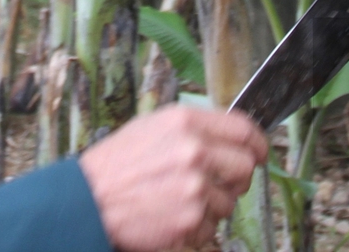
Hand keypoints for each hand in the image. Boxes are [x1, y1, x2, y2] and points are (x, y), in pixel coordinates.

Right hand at [77, 105, 267, 251]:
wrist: (89, 199)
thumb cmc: (115, 165)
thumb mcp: (152, 127)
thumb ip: (192, 129)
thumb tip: (226, 136)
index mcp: (185, 122)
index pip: (244, 129)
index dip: (258, 143)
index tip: (259, 152)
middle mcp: (194, 151)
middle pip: (245, 166)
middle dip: (236, 178)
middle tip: (220, 183)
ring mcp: (194, 187)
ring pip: (230, 201)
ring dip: (213, 205)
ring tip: (182, 200)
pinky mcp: (190, 219)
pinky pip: (212, 227)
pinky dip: (197, 227)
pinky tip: (174, 216)